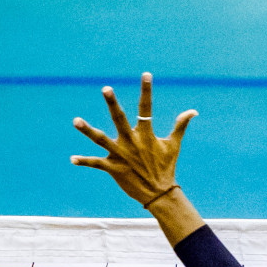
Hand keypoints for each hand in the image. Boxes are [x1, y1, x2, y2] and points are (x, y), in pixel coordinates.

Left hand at [71, 74, 196, 207]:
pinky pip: (96, 163)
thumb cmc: (166, 167)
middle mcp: (131, 142)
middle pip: (120, 119)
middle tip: (105, 88)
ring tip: (75, 120)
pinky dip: (84, 161)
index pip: (146, 108)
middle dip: (113, 104)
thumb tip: (193, 111)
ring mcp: (121, 155)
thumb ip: (180, 126)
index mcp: (146, 134)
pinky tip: (72, 159)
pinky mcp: (113, 168)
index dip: (146, 90)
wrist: (159, 192)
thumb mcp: (174, 145)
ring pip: (101, 139)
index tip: (146, 74)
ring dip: (88, 130)